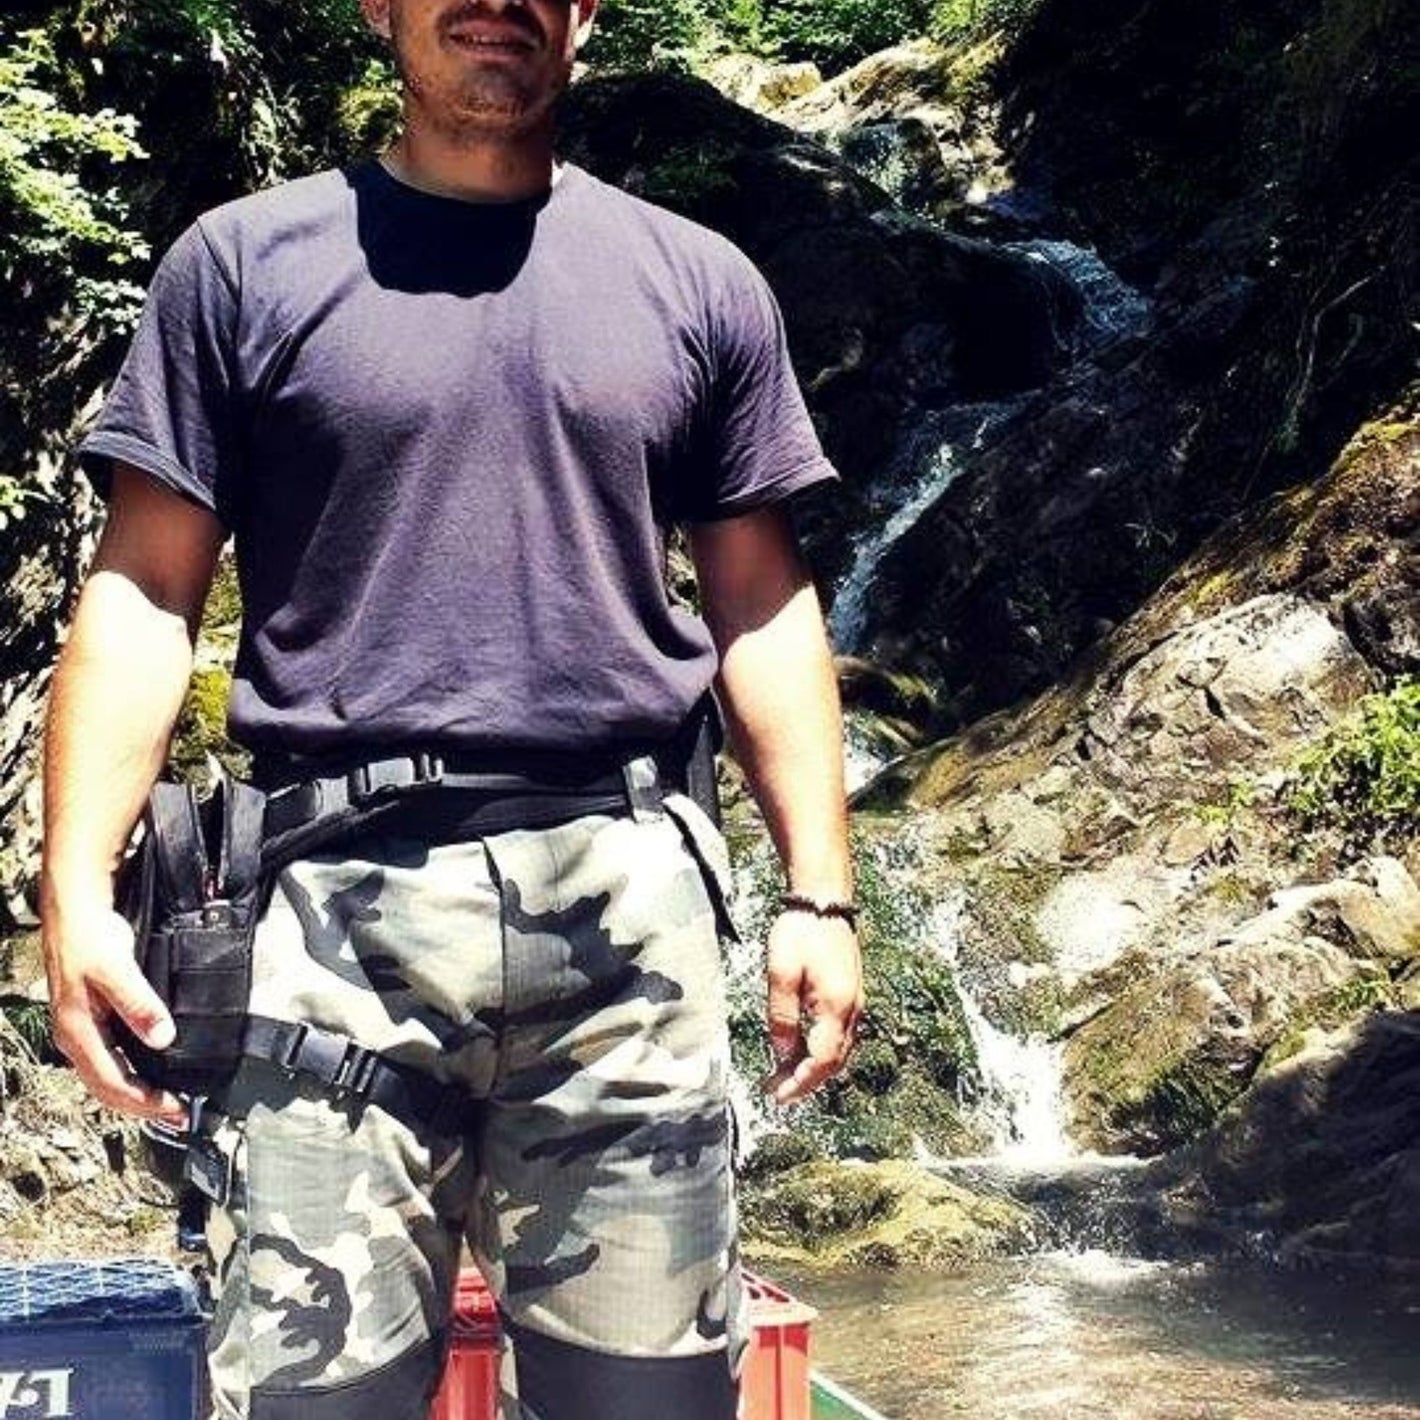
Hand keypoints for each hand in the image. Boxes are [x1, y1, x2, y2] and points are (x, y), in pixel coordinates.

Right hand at [43, 902, 186, 1124]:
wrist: (74, 917)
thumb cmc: (88, 940)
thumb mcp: (116, 969)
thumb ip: (139, 1003)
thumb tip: (162, 1038)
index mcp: (79, 1034)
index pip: (113, 1084)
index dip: (145, 1102)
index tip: (175, 1109)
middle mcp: (78, 1040)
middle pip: (110, 1089)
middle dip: (144, 1107)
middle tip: (179, 1116)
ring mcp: (85, 1033)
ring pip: (110, 1077)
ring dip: (139, 1094)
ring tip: (169, 1104)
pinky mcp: (95, 1023)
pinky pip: (113, 1060)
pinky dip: (135, 1074)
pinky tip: (154, 1073)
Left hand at [763, 909, 862, 1104]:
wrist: (823, 901)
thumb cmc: (800, 932)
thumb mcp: (780, 975)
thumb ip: (781, 1017)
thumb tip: (781, 1052)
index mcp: (836, 1008)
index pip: (821, 1062)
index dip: (801, 1084)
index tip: (779, 1098)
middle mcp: (852, 1010)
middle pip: (833, 1062)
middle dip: (806, 1081)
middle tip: (777, 1091)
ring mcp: (855, 1002)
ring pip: (838, 1050)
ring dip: (813, 1066)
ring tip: (783, 1074)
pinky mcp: (850, 993)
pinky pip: (839, 1034)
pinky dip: (820, 1049)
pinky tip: (799, 1047)